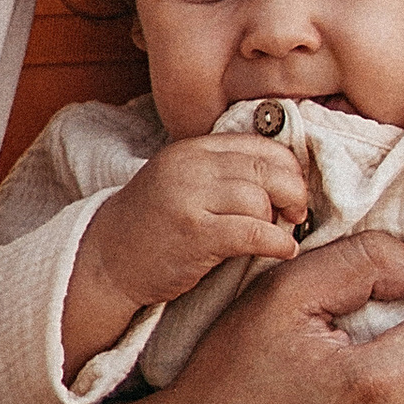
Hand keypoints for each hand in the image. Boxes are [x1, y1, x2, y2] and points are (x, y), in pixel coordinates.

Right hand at [64, 132, 311, 363]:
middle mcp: (190, 167)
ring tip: (280, 234)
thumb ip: (223, 172)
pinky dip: (277, 242)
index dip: (289, 166)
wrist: (105, 259)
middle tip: (297, 213)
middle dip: (293, 191)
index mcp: (192, 149)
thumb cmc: (152, 226)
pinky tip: (284, 250)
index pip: (260, 143)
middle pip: (266, 168)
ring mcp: (189, 198)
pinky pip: (253, 232)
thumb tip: (286, 176)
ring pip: (261, 198)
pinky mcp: (194, 234)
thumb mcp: (183, 182)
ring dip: (280, 220)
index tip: (295, 189)